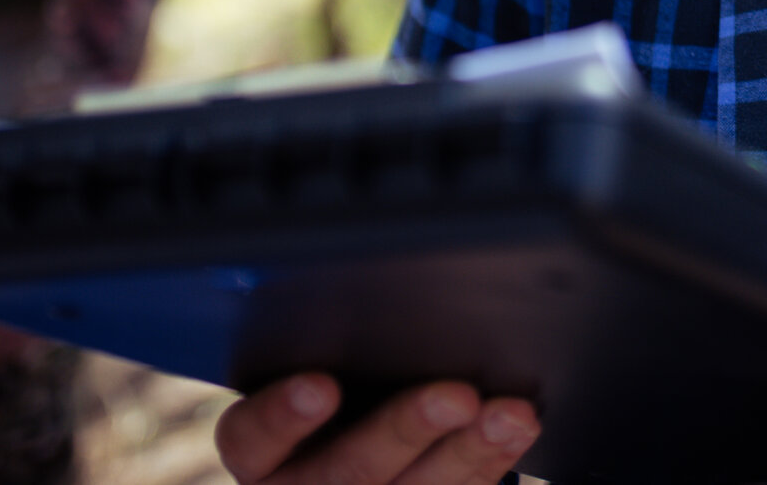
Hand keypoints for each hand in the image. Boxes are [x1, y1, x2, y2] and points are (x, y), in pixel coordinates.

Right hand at [215, 373, 538, 484]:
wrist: (355, 465)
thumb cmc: (330, 406)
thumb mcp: (306, 378)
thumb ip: (328, 350)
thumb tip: (374, 299)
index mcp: (261, 453)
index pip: (252, 439)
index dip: (283, 415)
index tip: (322, 385)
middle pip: (345, 471)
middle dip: (405, 430)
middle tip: (456, 396)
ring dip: (467, 452)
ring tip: (509, 415)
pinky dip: (490, 462)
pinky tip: (514, 432)